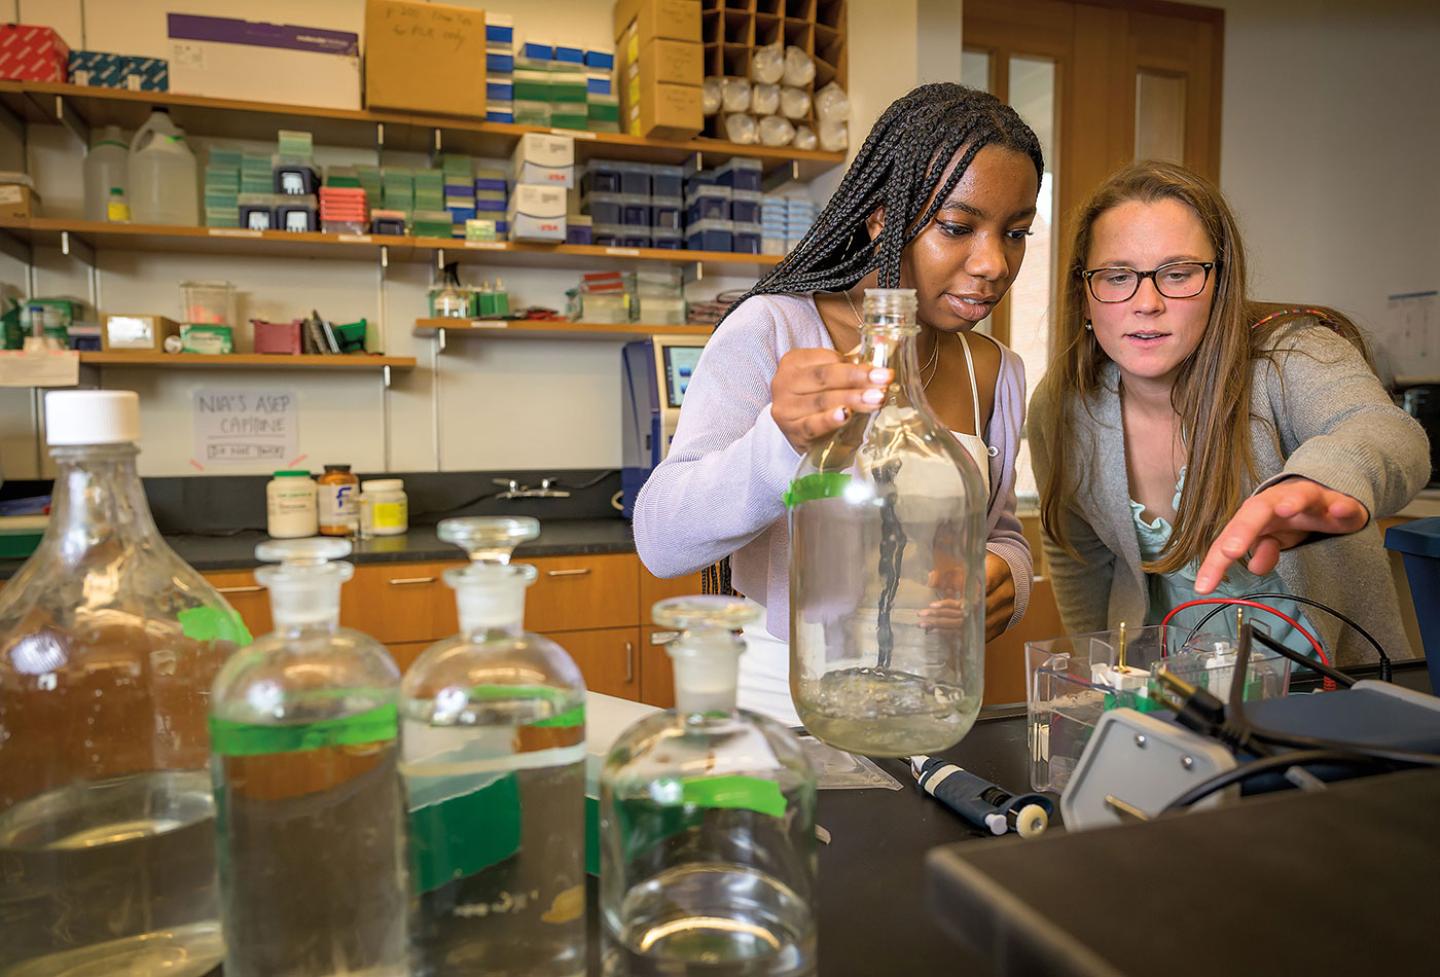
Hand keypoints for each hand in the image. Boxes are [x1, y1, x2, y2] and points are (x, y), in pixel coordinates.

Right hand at [772, 348, 891, 453]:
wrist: (799, 431)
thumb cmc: (818, 398)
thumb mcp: (829, 378)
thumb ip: (851, 365)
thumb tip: (882, 348)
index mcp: (794, 362)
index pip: (827, 360)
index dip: (857, 366)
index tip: (883, 372)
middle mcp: (784, 382)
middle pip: (824, 378)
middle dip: (857, 379)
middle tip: (883, 382)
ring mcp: (786, 408)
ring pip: (821, 401)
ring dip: (851, 399)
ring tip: (876, 399)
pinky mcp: (792, 432)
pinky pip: (812, 425)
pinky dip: (830, 420)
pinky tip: (846, 415)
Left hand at [918, 553, 1014, 640]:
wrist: (1015, 576)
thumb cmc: (990, 565)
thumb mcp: (972, 560)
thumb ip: (952, 569)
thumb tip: (931, 579)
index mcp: (1000, 573)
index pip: (976, 592)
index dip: (956, 601)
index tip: (934, 605)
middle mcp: (1006, 595)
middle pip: (974, 612)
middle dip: (947, 617)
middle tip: (924, 617)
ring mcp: (1006, 612)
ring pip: (976, 626)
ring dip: (950, 627)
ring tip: (927, 626)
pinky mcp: (1003, 624)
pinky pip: (981, 634)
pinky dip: (962, 634)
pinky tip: (943, 633)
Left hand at [1195, 479, 1367, 592]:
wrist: (1326, 497)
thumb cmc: (1291, 519)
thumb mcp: (1273, 538)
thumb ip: (1262, 551)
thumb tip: (1254, 567)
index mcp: (1255, 514)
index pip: (1231, 537)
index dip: (1216, 562)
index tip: (1204, 586)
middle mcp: (1278, 502)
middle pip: (1256, 510)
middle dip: (1244, 528)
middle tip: (1231, 551)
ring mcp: (1309, 499)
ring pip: (1299, 495)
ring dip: (1291, 501)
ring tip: (1285, 509)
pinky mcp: (1339, 503)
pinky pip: (1342, 503)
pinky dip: (1342, 506)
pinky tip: (1338, 511)